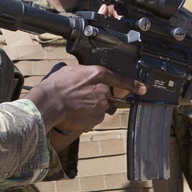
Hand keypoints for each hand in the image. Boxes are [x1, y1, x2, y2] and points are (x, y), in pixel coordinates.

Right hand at [27, 64, 143, 133]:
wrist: (50, 103)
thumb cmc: (57, 85)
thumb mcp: (72, 71)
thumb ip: (85, 74)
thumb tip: (86, 78)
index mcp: (97, 76)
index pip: (120, 79)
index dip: (133, 84)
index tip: (142, 89)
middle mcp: (102, 92)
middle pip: (104, 96)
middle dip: (93, 98)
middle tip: (77, 97)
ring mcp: (100, 108)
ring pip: (98, 109)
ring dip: (88, 108)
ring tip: (73, 106)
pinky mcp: (94, 121)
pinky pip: (91, 119)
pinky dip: (84, 118)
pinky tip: (73, 114)